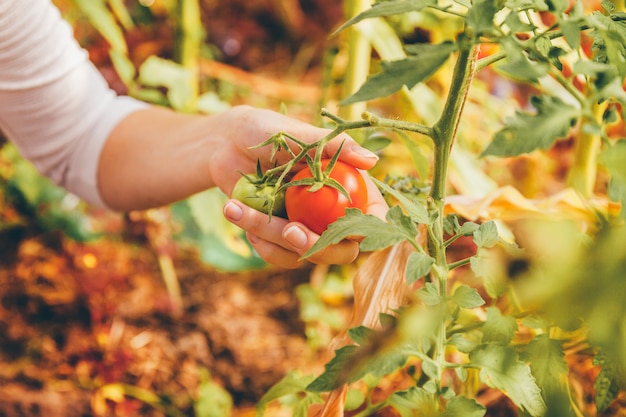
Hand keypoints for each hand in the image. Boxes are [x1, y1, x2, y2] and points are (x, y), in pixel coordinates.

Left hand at [217, 106, 388, 268]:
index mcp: (351, 188)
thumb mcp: (303, 136)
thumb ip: (338, 147)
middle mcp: (334, 213)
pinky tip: (239, 214)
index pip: (374, 219)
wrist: (227, 143)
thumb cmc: (269, 130)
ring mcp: (309, 228)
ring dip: (272, 239)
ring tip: (238, 210)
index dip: (367, 231)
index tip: (345, 230)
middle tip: (289, 231)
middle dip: (317, 247)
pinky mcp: (283, 238)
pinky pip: (281, 257)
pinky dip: (260, 244)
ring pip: (305, 255)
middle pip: (343, 250)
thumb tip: (373, 160)